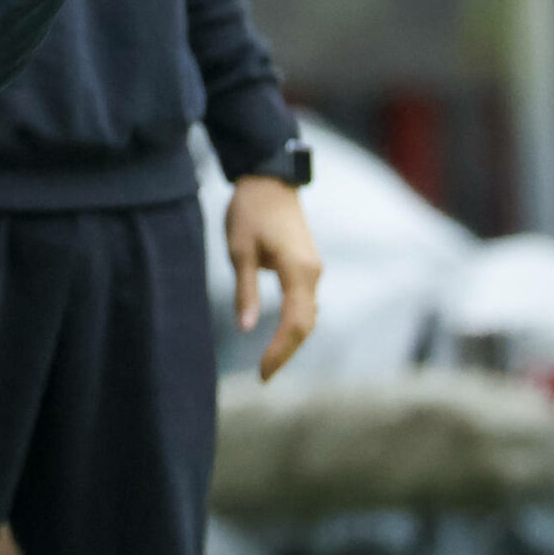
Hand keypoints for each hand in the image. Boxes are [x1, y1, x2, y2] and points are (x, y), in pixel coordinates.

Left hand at [227, 175, 321, 380]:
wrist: (269, 178)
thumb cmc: (251, 210)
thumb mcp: (239, 250)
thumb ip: (245, 290)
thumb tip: (246, 328)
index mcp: (298, 270)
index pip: (295, 324)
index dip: (279, 352)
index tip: (261, 373)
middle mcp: (313, 273)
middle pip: (305, 325)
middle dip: (286, 352)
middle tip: (263, 377)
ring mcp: (313, 269)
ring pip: (308, 315)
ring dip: (291, 340)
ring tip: (269, 363)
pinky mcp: (307, 266)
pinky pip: (305, 303)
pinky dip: (295, 323)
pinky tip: (279, 337)